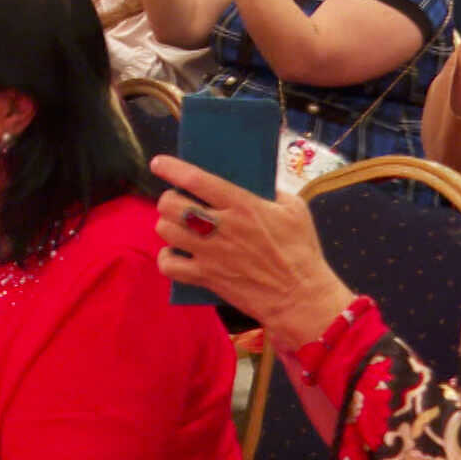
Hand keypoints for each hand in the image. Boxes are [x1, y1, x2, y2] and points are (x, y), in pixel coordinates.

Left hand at [150, 155, 355, 352]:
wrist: (300, 297)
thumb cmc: (301, 252)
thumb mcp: (295, 210)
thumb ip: (273, 191)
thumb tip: (257, 182)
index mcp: (242, 205)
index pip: (196, 180)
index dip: (172, 169)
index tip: (159, 163)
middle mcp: (220, 227)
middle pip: (171, 205)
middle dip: (169, 200)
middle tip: (179, 203)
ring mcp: (209, 253)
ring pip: (166, 231)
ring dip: (168, 226)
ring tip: (179, 226)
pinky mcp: (205, 277)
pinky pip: (168, 265)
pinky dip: (167, 258)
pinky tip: (176, 254)